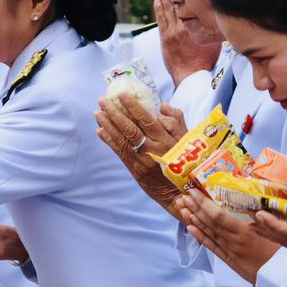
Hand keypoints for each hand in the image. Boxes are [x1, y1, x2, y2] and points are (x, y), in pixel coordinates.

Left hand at [95, 95, 185, 213]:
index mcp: (166, 140)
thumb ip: (176, 120)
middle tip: (102, 100)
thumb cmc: (187, 162)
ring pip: (121, 140)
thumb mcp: (188, 140)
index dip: (133, 107)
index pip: (147, 120)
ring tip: (97, 113)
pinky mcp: (135, 169)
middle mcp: (153, 150)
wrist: (182, 192)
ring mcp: (142, 160)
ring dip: (107, 125)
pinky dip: (109, 140)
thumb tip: (162, 105)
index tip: (121, 95)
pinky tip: (100, 130)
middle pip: (130, 129)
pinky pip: (120, 152)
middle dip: (114, 113)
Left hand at [154, 0, 221, 86]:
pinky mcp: (165, 37)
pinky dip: (158, 9)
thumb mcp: (215, 40)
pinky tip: (156, 1)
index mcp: (198, 24)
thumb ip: (214, 27)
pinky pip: (161, 20)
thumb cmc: (205, 59)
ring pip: (169, 10)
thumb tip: (220, 18)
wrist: (190, 74)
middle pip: (179, 4)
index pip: (193, 4)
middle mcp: (184, 25)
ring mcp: (173, 31)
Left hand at [177, 190, 279, 283]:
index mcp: (245, 232)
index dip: (203, 203)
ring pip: (208, 233)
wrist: (285, 279)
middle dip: (195, 208)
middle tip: (183, 197)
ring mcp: (230, 251)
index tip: (193, 192)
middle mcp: (233, 241)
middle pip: (209, 222)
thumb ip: (264, 221)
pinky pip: (211, 247)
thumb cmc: (285, 253)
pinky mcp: (229, 260)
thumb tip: (255, 207)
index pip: (218, 215)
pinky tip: (190, 228)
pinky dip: (199, 237)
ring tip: (182, 208)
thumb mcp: (277, 232)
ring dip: (193, 220)